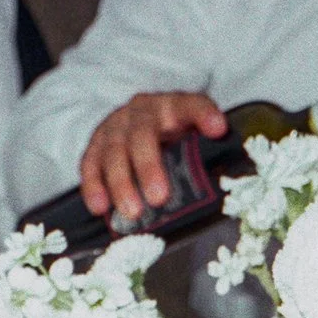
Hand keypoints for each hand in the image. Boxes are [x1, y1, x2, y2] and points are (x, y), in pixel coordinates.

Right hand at [79, 91, 225, 221]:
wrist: (138, 126)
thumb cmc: (173, 140)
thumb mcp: (192, 139)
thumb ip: (208, 153)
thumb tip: (226, 179)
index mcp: (173, 106)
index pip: (190, 104)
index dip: (203, 114)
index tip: (217, 129)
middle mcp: (142, 111)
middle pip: (142, 135)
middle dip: (149, 167)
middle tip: (159, 198)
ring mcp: (115, 126)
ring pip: (113, 151)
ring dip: (121, 183)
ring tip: (132, 213)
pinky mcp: (96, 144)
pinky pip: (90, 163)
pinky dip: (93, 186)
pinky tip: (100, 208)